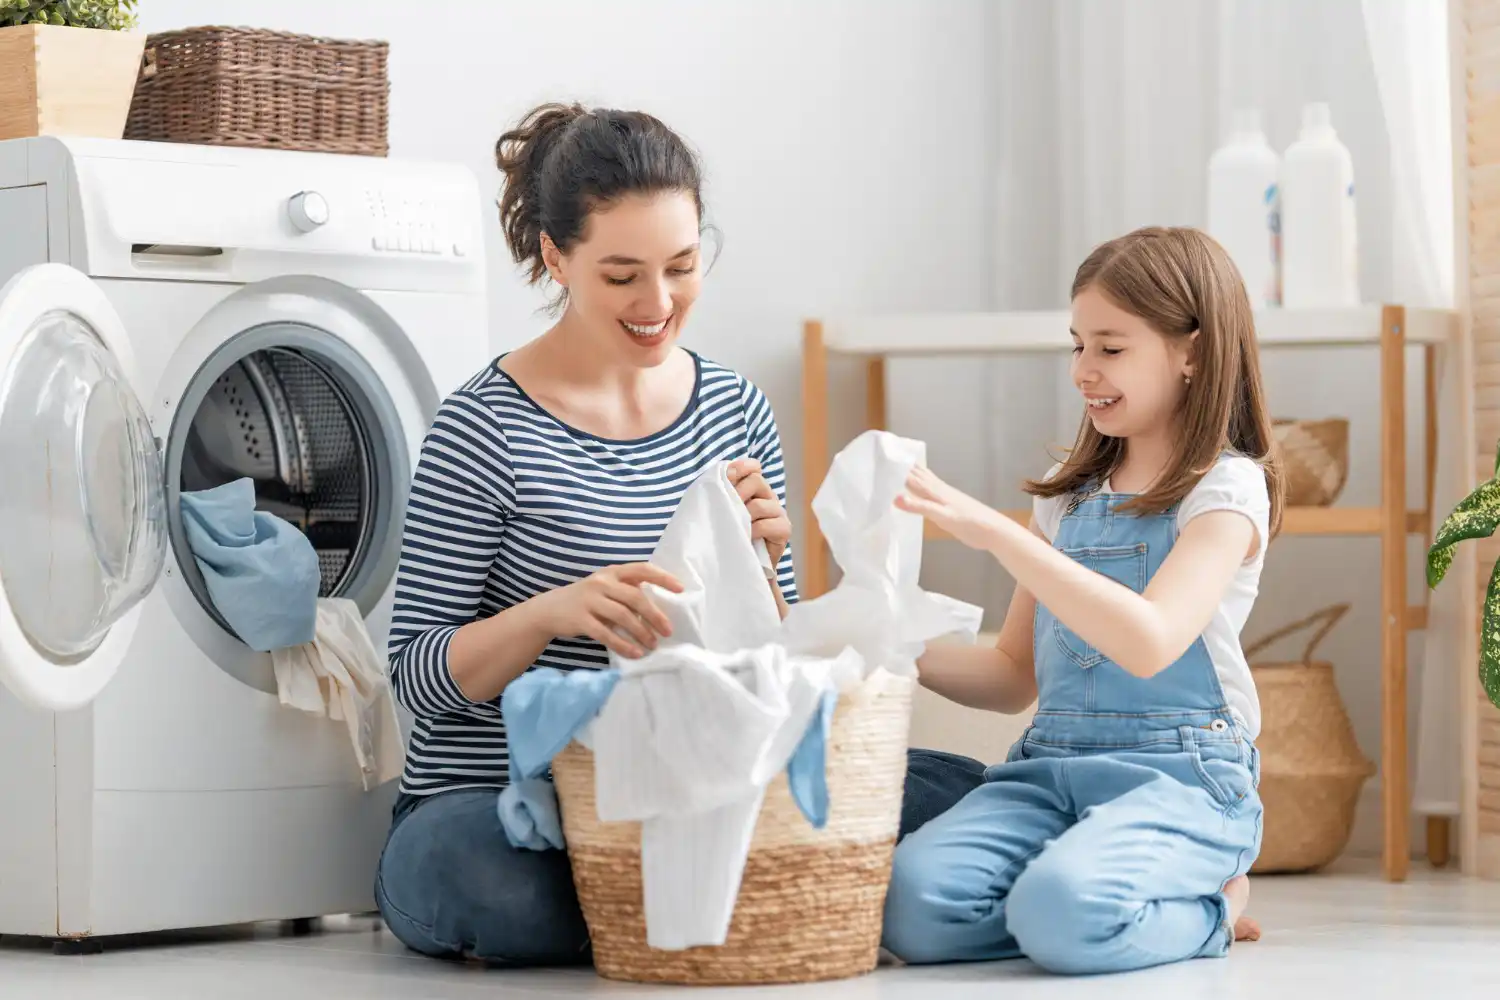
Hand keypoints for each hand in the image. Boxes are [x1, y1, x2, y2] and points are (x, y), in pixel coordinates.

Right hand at [535, 563, 683, 659]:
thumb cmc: (585, 600)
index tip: (680, 589)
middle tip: (668, 631)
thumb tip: (657, 608)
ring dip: (641, 632)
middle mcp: (601, 583)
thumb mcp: (604, 588)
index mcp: (611, 572)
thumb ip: (626, 591)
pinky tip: (635, 653)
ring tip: (653, 645)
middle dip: (655, 615)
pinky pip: (606, 634)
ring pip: (623, 616)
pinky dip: (623, 645)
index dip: (662, 578)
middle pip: (635, 597)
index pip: (642, 569)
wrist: (548, 610)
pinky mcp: (580, 619)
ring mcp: (589, 600)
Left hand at [728, 458, 790, 566]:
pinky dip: (753, 531)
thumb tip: (721, 476)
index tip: (727, 476)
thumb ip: (722, 493)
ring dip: (743, 516)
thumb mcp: (721, 511)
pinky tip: (746, 538)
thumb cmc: (728, 536)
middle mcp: (768, 497)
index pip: (753, 467)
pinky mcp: (784, 529)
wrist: (741, 566)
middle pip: (756, 481)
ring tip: (734, 528)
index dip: (741, 467)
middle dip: (737, 492)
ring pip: (760, 505)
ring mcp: (778, 512)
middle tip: (726, 508)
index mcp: (754, 488)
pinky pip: (768, 524)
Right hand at [894, 465, 1007, 550]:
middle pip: (917, 473)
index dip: (896, 468)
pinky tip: (921, 486)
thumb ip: (919, 507)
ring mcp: (945, 495)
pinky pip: (931, 488)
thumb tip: (895, 498)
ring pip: (924, 478)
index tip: (881, 459)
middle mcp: (939, 489)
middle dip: (902, 465)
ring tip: (901, 463)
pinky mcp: (949, 503)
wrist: (994, 530)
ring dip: (912, 471)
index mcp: (935, 491)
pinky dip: (922, 483)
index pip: (911, 475)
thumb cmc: (971, 524)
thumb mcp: (943, 517)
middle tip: (887, 456)